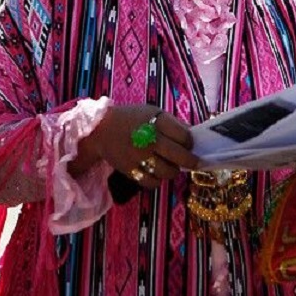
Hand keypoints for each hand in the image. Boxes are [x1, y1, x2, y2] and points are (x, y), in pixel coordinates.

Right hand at [79, 104, 199, 189]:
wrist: (101, 129)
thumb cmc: (132, 119)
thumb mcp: (153, 113)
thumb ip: (173, 124)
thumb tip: (193, 137)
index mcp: (157, 122)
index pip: (185, 136)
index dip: (190, 142)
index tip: (189, 144)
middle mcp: (150, 139)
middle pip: (180, 156)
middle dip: (191, 161)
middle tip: (194, 162)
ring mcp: (140, 156)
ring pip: (168, 172)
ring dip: (173, 171)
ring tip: (170, 166)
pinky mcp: (130, 170)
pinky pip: (152, 182)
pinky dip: (157, 180)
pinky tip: (156, 172)